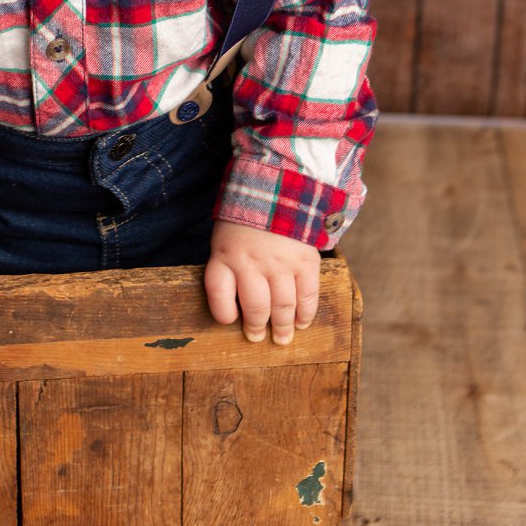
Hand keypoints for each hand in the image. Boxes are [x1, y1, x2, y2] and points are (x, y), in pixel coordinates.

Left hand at [204, 219, 319, 345]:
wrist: (279, 186)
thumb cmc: (246, 218)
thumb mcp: (226, 236)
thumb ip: (228, 265)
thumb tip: (236, 305)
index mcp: (226, 254)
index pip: (218, 294)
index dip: (223, 313)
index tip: (229, 320)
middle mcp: (252, 262)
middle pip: (255, 308)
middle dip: (256, 328)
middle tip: (257, 337)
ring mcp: (281, 263)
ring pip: (282, 307)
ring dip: (282, 328)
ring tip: (281, 338)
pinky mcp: (305, 261)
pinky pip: (307, 296)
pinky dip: (305, 314)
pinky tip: (301, 322)